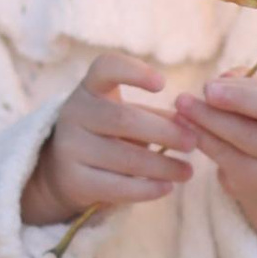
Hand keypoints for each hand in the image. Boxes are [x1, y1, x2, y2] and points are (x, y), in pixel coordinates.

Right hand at [21, 51, 190, 225]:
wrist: (64, 170)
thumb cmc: (108, 134)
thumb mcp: (126, 116)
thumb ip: (157, 116)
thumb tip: (192, 124)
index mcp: (90, 89)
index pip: (105, 68)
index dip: (134, 72)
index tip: (162, 84)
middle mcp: (75, 114)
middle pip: (124, 118)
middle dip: (165, 132)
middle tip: (192, 143)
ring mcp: (70, 148)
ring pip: (125, 157)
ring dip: (163, 166)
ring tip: (187, 172)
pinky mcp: (74, 181)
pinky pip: (117, 187)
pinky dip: (146, 189)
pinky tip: (167, 188)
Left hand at [173, 73, 256, 257]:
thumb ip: (246, 83)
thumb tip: (220, 81)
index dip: (241, 95)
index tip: (208, 87)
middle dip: (221, 110)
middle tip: (184, 99)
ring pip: (239, 140)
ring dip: (205, 123)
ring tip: (179, 110)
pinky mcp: (255, 180)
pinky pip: (225, 157)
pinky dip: (203, 140)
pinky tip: (184, 128)